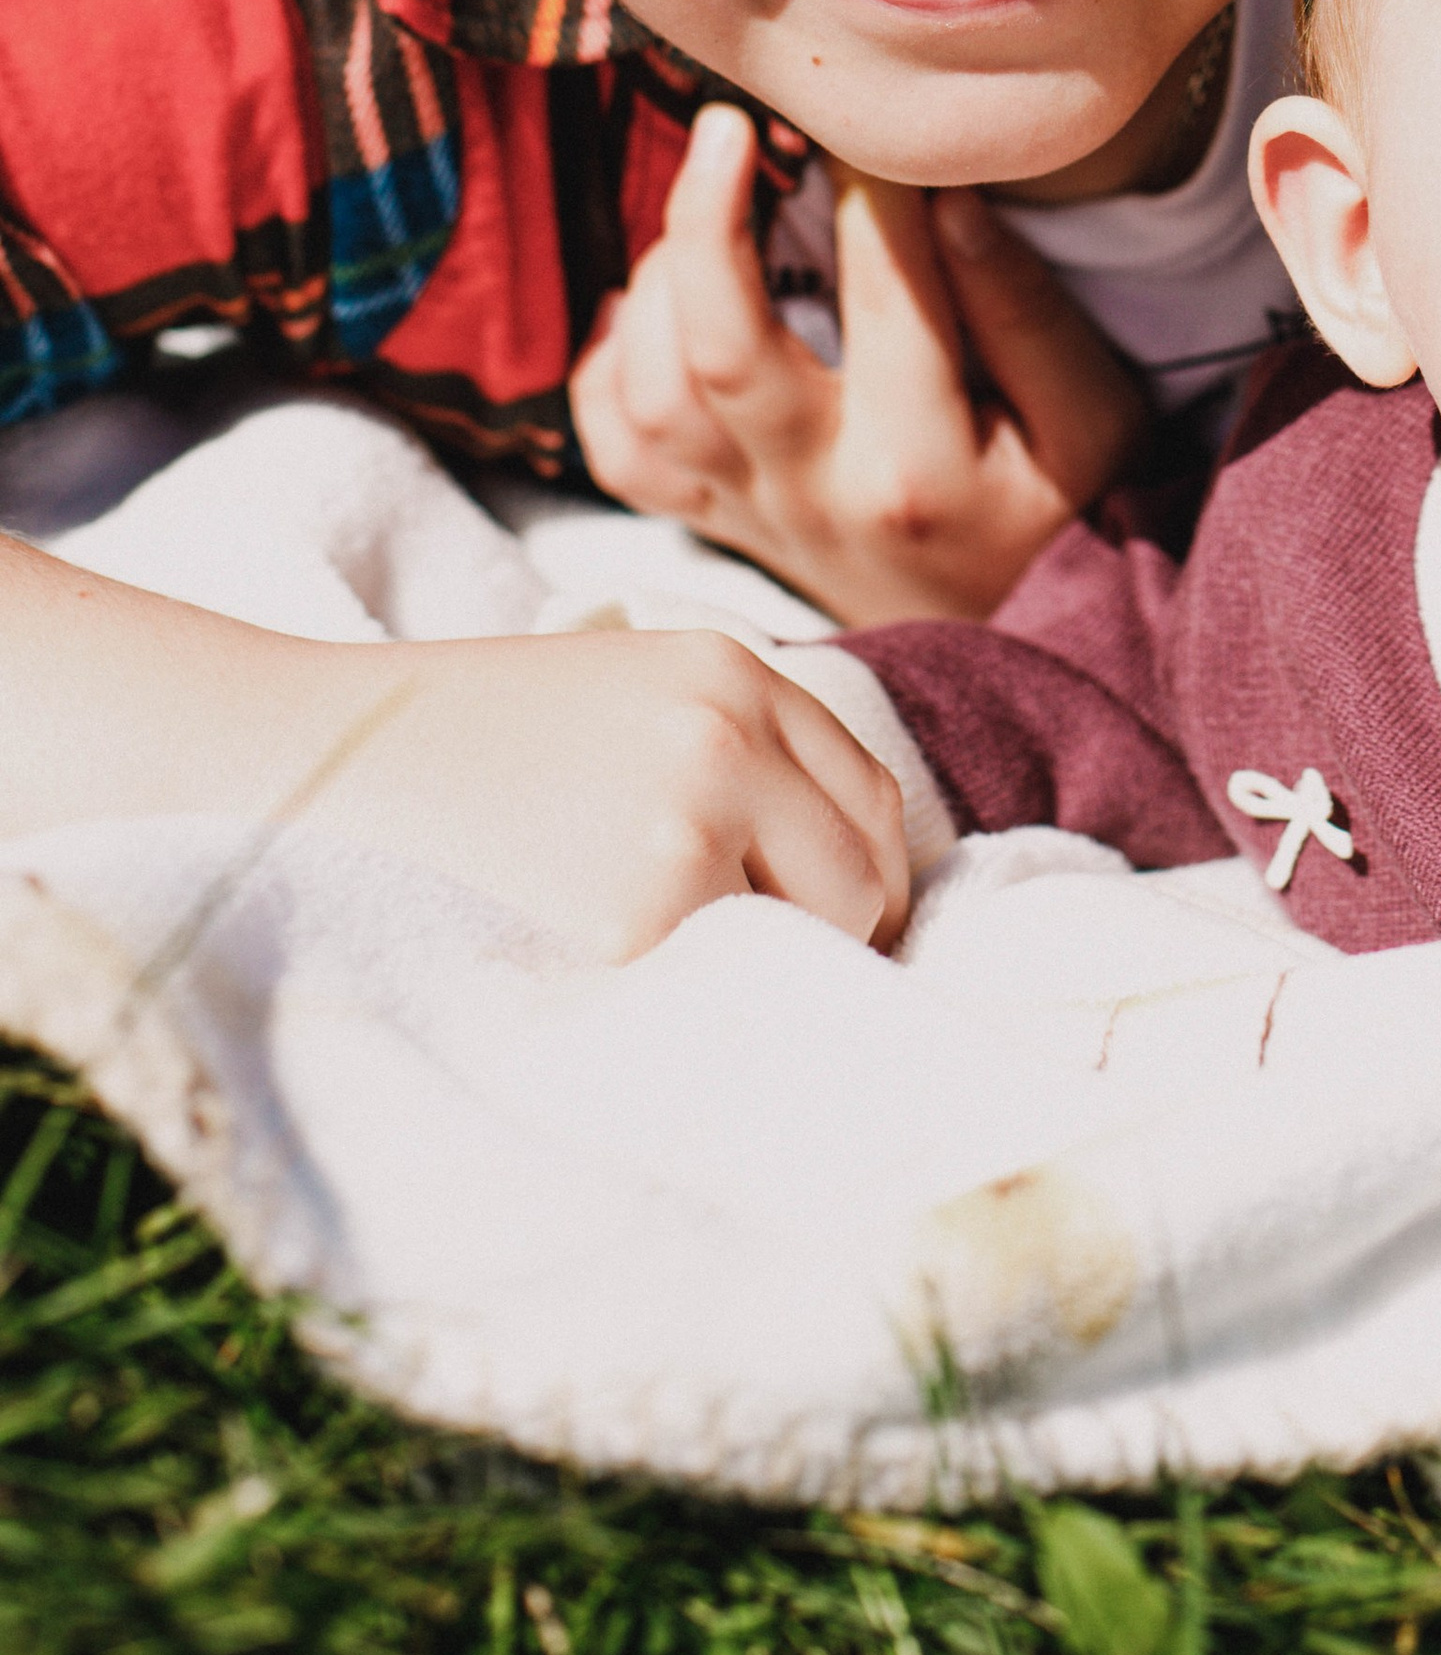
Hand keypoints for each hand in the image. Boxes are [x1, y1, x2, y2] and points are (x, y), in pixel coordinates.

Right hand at [305, 623, 912, 960]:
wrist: (353, 743)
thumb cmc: (493, 724)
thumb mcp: (642, 682)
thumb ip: (748, 742)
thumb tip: (850, 868)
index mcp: (738, 671)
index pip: (873, 795)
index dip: (871, 870)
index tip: (843, 916)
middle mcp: (731, 737)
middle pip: (861, 873)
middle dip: (840, 931)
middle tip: (780, 962)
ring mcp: (688, 823)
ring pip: (801, 934)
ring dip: (764, 958)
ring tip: (682, 947)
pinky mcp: (638, 913)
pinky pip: (709, 973)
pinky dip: (683, 983)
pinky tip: (618, 954)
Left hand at [570, 106, 1150, 625]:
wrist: (1019, 663)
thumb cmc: (1064, 518)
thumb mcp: (1092, 422)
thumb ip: (1024, 312)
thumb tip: (947, 200)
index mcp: (920, 469)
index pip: (884, 295)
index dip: (873, 188)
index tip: (868, 121)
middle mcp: (818, 496)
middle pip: (720, 351)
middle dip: (708, 219)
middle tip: (729, 126)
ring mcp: (755, 518)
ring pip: (655, 393)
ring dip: (660, 283)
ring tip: (709, 210)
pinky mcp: (719, 526)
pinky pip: (621, 453)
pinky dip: (605, 371)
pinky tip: (642, 306)